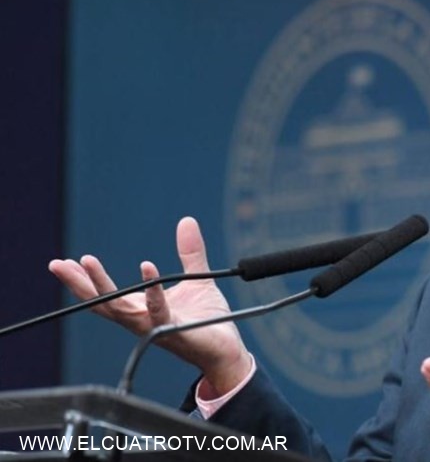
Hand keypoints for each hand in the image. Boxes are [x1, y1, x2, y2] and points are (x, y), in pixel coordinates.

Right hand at [48, 216, 250, 393]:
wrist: (228, 350)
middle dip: (79, 283)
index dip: (83, 281)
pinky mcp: (178, 333)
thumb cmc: (208, 321)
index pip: (105, 296)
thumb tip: (186, 220)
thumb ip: (189, 253)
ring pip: (122, 308)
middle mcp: (143, 320)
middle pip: (102, 303)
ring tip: (87, 262)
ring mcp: (157, 328)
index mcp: (141, 309)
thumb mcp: (197, 279)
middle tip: (59, 264)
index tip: (63, 263)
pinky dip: (153, 292)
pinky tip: (147, 268)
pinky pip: (160, 312)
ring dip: (103, 285)